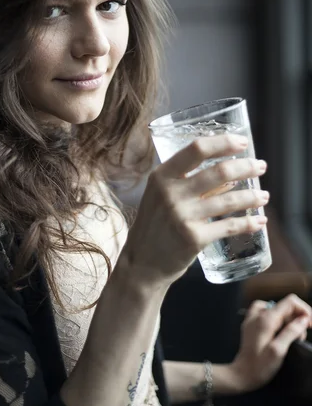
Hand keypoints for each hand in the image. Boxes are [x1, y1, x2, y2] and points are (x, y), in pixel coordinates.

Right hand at [121, 134, 268, 288]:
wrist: (142, 263)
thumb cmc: (154, 225)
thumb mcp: (162, 196)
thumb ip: (189, 183)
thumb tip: (231, 174)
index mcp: (162, 176)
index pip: (196, 149)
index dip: (224, 143)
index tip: (242, 142)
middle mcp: (171, 193)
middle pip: (219, 171)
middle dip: (246, 167)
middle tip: (260, 167)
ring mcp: (183, 216)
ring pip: (229, 199)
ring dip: (252, 196)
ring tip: (264, 195)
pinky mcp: (194, 238)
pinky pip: (229, 226)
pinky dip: (249, 223)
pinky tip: (260, 221)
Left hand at [228, 294, 311, 392]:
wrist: (241, 374)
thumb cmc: (260, 366)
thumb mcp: (278, 351)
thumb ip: (291, 332)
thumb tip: (304, 319)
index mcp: (266, 319)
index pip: (290, 301)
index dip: (304, 311)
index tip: (310, 325)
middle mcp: (258, 314)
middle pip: (285, 305)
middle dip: (298, 318)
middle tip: (300, 338)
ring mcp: (253, 318)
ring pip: (277, 309)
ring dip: (289, 320)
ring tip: (292, 337)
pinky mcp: (251, 324)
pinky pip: (266, 313)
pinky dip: (277, 319)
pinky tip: (279, 330)